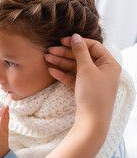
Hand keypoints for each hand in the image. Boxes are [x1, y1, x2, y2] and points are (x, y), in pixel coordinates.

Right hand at [1, 34, 120, 157]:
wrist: (92, 121)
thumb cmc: (93, 94)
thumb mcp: (86, 70)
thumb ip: (80, 51)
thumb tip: (75, 36)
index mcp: (109, 63)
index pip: (93, 46)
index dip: (77, 42)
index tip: (62, 41)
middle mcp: (102, 70)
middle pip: (82, 56)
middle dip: (65, 53)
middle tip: (49, 50)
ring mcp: (93, 80)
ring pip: (75, 66)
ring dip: (61, 62)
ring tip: (46, 58)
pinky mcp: (84, 88)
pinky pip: (73, 77)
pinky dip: (62, 73)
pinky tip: (51, 70)